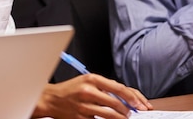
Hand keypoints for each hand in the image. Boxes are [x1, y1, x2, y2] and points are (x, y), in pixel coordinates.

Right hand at [33, 74, 151, 118]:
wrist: (51, 99)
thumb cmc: (70, 90)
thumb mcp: (87, 81)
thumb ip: (104, 87)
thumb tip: (125, 96)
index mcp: (91, 78)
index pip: (119, 88)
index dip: (133, 97)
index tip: (141, 103)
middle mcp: (88, 91)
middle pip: (116, 103)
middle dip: (129, 110)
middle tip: (134, 113)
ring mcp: (84, 105)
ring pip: (110, 114)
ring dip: (121, 118)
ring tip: (125, 118)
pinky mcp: (80, 117)